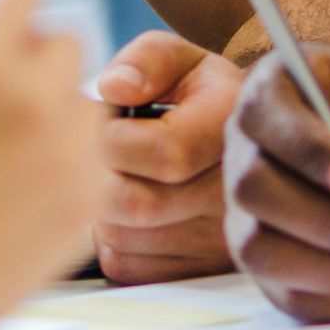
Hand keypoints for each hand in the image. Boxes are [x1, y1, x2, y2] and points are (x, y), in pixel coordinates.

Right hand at [0, 0, 107, 329]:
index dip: (5, 3)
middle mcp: (29, 97)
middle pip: (65, 39)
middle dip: (33, 62)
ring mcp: (68, 151)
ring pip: (84, 102)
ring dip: (55, 116)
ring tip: (5, 161)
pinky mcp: (89, 200)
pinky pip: (94, 158)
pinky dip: (67, 168)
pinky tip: (20, 198)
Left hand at [91, 33, 239, 281]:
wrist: (240, 145)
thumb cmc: (198, 97)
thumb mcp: (180, 60)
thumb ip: (147, 60)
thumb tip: (114, 88)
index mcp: (235, 128)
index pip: (167, 153)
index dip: (113, 140)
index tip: (99, 124)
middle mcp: (238, 190)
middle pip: (140, 204)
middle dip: (95, 175)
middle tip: (88, 153)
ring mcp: (223, 238)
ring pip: (125, 238)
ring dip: (96, 207)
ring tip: (110, 175)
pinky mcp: (199, 270)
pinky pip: (126, 264)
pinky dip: (106, 237)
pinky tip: (121, 206)